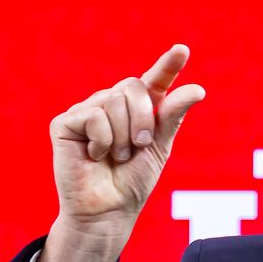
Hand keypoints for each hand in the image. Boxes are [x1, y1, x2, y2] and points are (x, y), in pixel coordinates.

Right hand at [41, 44, 206, 261]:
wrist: (107, 211)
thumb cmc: (132, 183)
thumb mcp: (159, 147)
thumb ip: (172, 116)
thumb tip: (196, 88)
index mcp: (136, 110)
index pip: (153, 81)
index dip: (167, 66)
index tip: (182, 50)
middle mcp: (110, 104)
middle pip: (132, 86)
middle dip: (142, 119)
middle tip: (139, 146)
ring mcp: (87, 110)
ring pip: (113, 100)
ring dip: (122, 135)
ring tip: (115, 157)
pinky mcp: (65, 122)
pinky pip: (93, 115)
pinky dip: (102, 140)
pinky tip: (94, 155)